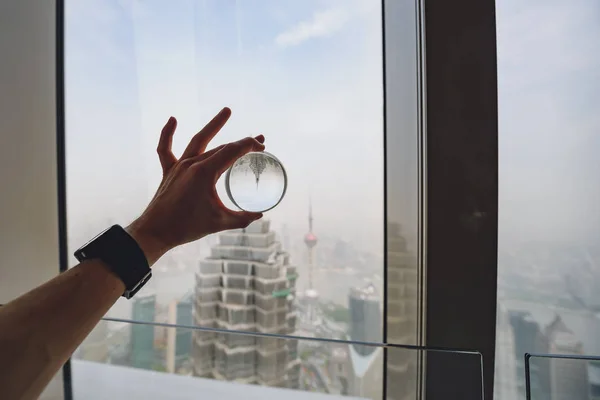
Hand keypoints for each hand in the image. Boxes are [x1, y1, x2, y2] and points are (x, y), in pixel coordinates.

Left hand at [126, 107, 264, 264]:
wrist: (155, 232)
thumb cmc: (187, 227)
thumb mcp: (220, 223)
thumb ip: (242, 218)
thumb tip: (259, 215)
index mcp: (205, 173)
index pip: (232, 151)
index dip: (249, 145)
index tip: (262, 147)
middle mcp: (192, 164)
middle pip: (221, 146)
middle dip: (242, 142)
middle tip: (259, 139)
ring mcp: (179, 166)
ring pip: (198, 140)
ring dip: (213, 126)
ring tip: (227, 111)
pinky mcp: (169, 172)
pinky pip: (166, 149)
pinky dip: (168, 134)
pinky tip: (172, 119)